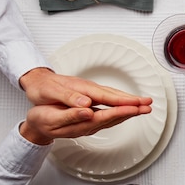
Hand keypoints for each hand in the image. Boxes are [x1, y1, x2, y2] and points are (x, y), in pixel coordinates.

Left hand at [19, 67, 152, 108]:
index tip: (138, 105)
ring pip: (113, 95)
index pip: (107, 97)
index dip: (124, 102)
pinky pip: (108, 98)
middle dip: (133, 100)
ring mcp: (90, 91)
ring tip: (142, 104)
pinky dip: (119, 101)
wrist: (35, 79)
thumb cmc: (42, 87)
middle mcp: (89, 89)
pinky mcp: (88, 93)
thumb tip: (86, 104)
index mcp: (83, 90)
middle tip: (149, 104)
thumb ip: (69, 98)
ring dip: (129, 100)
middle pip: (115, 95)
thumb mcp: (51, 93)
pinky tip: (123, 104)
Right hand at [19, 103, 150, 144]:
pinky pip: (110, 116)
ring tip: (144, 107)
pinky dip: (121, 112)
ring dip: (130, 112)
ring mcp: (91, 124)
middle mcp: (89, 124)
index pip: (107, 116)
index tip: (135, 107)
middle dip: (133, 112)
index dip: (122, 111)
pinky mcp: (90, 120)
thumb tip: (87, 111)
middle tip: (148, 106)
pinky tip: (127, 109)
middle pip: (116, 118)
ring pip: (115, 118)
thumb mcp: (52, 117)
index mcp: (82, 122)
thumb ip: (71, 115)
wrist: (36, 127)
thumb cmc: (41, 120)